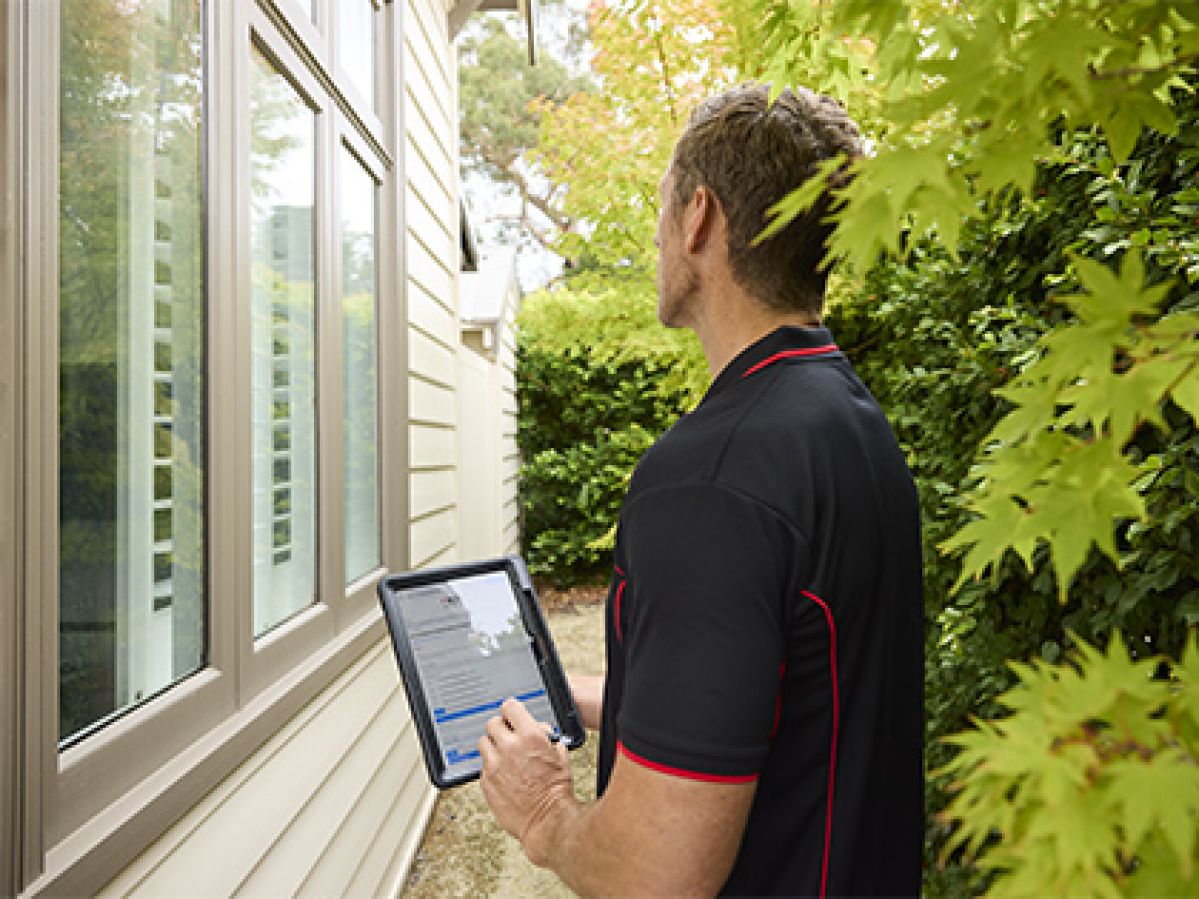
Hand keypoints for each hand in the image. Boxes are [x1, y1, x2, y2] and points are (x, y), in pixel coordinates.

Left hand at [478, 698, 574, 865]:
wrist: (547, 821)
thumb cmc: (556, 791)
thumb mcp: (560, 756)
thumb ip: (546, 738)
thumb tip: (539, 730)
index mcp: (529, 736)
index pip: (510, 707)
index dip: (511, 710)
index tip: (511, 715)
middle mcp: (509, 747)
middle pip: (492, 723)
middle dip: (501, 728)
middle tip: (508, 737)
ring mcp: (494, 764)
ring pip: (483, 743)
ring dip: (493, 746)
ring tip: (503, 756)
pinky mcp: (486, 781)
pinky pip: (483, 766)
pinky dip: (491, 767)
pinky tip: (503, 775)